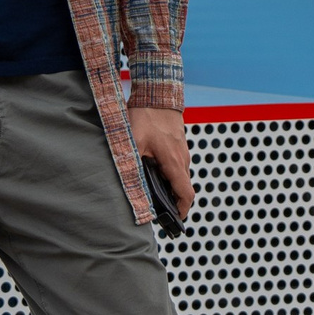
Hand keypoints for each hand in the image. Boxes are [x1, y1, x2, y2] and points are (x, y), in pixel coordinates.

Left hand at [128, 104, 193, 219]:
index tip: (174, 220)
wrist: (157, 93)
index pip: (186, 194)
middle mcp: (182, 159)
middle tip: (156, 209)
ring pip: (179, 177)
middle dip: (173, 201)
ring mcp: (182, 151)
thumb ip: (131, 164)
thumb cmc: (146, 116)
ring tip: (151, 190)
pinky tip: (152, 170)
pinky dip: (168, 174)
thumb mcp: (133, 142)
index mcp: (173, 162)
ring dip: (169, 186)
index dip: (182, 211)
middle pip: (182, 188)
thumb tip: (127, 184)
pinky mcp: (178, 145)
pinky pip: (176, 166)